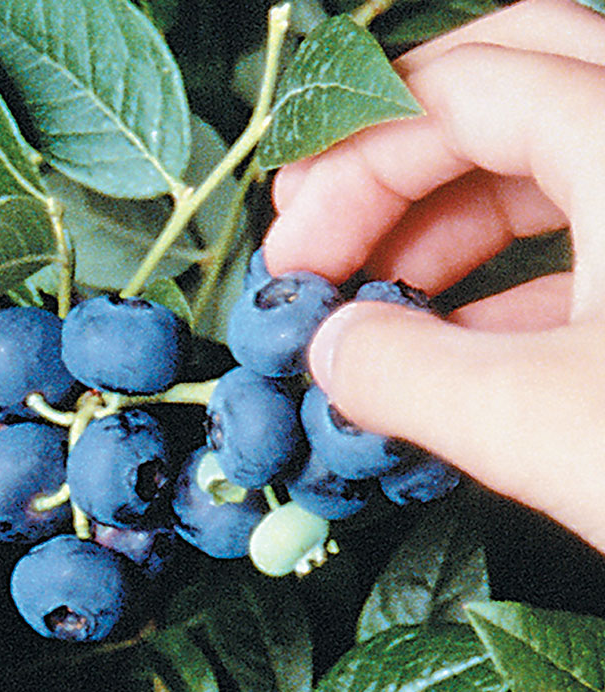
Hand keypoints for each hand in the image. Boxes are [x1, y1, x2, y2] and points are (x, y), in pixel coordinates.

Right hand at [264, 0, 604, 546]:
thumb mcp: (547, 426)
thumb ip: (405, 377)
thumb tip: (327, 350)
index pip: (456, 91)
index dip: (351, 165)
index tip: (293, 253)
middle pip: (500, 86)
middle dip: (390, 160)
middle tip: (320, 229)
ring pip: (539, 160)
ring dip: (439, 220)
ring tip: (372, 292)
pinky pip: (578, 235)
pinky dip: (498, 277)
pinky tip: (451, 338)